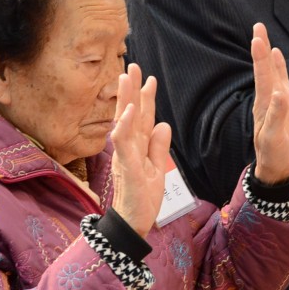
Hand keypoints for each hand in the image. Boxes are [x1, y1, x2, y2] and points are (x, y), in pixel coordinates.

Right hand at [109, 64, 173, 236]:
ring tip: (126, 78)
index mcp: (139, 147)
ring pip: (124, 122)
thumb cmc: (142, 199)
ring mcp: (126, 155)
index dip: (146, 98)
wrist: (134, 224)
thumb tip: (164, 125)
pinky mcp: (127, 166)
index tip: (150, 78)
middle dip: (132, 89)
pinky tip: (129, 110)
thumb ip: (159, 147)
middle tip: (133, 65)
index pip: (143, 118)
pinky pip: (124, 143)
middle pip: (131, 113)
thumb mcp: (157, 169)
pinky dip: (125, 125)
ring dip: (125, 99)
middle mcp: (129, 147)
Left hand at [250, 23, 288, 184]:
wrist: (280, 165)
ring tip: (262, 34)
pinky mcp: (287, 103)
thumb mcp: (274, 137)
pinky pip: (281, 79)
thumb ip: (277, 116)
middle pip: (264, 68)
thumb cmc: (274, 153)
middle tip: (257, 26)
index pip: (262, 76)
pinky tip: (277, 54)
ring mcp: (277, 99)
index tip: (256, 39)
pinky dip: (279, 66)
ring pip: (271, 71)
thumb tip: (278, 94)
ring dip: (267, 53)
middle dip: (261, 47)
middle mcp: (268, 98)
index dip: (260, 58)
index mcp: (264, 104)